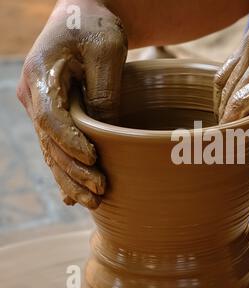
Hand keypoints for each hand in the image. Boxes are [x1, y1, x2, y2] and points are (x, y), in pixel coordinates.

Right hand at [17, 0, 126, 208]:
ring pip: (52, 151)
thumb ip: (104, 89)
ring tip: (92, 201)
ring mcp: (41, 107)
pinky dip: (65, 170)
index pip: (51, 118)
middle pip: (51, 143)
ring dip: (70, 178)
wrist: (84, 15)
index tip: (94, 160)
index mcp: (40, 75)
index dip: (70, 142)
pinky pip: (56, 147)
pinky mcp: (53, 114)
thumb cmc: (96, 26)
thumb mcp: (107, 49)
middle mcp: (34, 95)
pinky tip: (72, 195)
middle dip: (73, 170)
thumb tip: (106, 129)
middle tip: (100, 191)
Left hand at [214, 14, 248, 125]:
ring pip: (235, 96)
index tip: (233, 119)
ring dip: (241, 120)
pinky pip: (246, 104)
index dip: (228, 99)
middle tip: (238, 134)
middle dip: (231, 113)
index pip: (229, 72)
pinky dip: (241, 122)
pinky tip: (248, 135)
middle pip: (227, 86)